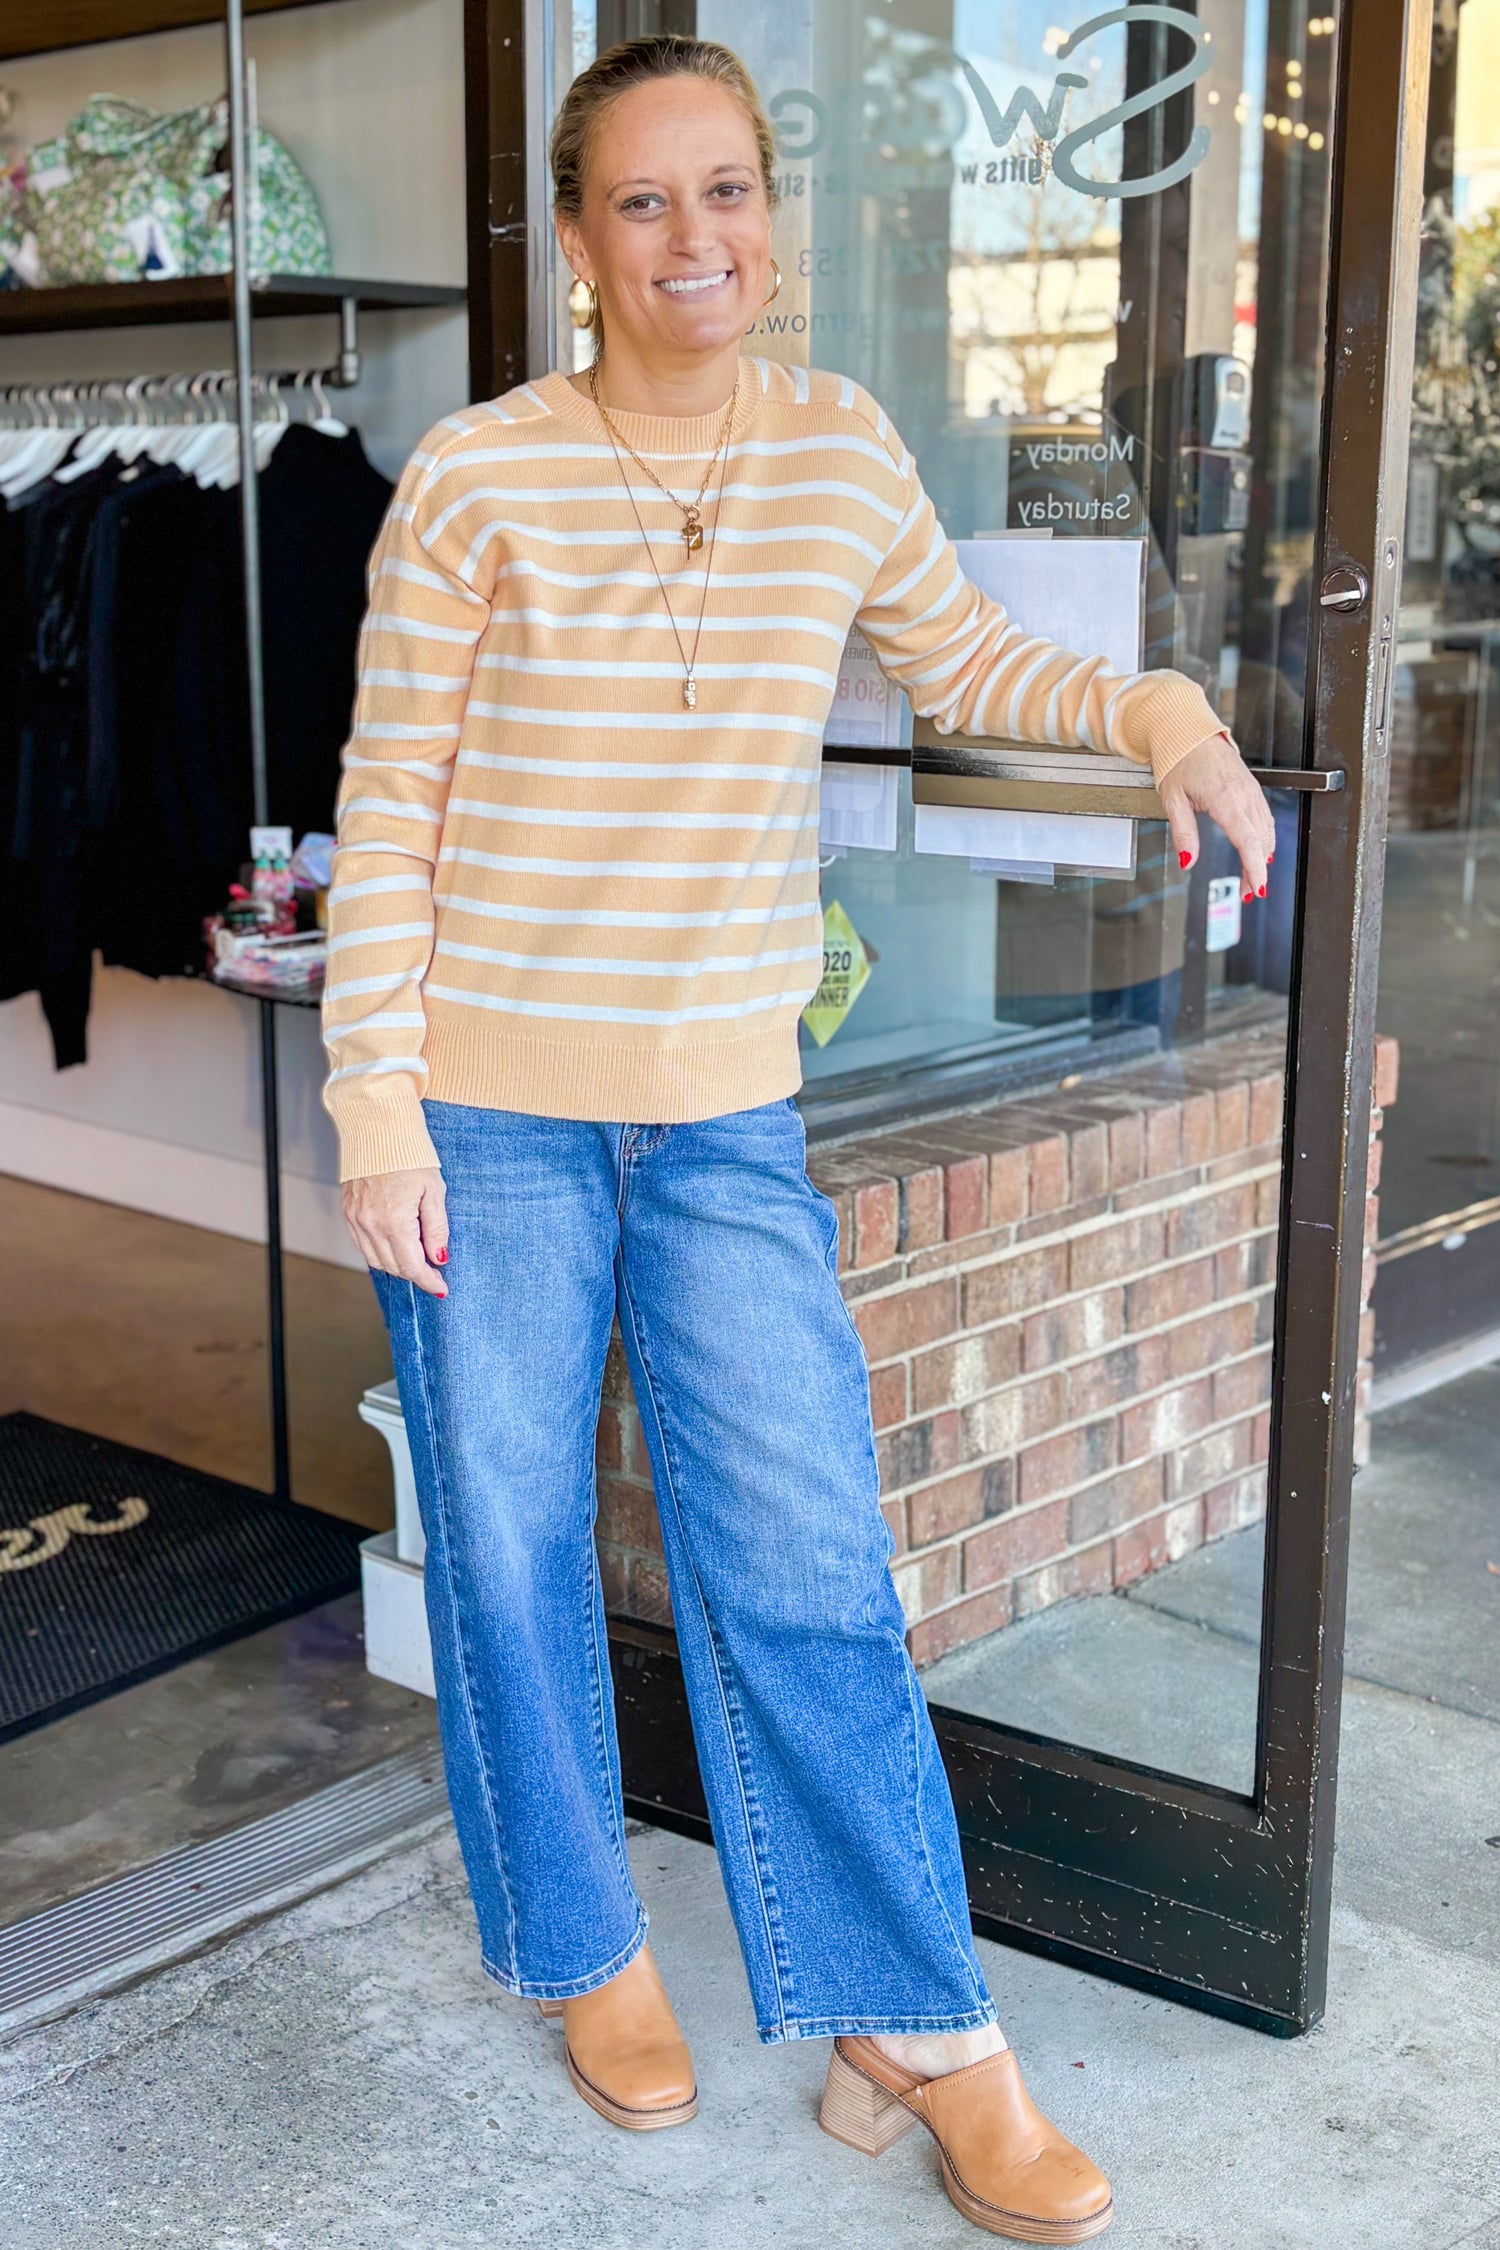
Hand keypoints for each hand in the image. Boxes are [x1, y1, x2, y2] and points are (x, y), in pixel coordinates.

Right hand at [342, 1166, 448, 1295]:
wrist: (378, 1130)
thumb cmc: (411, 1156)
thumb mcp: (434, 1192)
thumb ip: (436, 1229)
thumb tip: (439, 1258)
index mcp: (394, 1221)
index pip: (411, 1266)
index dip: (428, 1281)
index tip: (441, 1288)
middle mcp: (370, 1225)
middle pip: (393, 1267)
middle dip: (415, 1273)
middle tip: (433, 1270)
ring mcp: (356, 1219)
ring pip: (375, 1260)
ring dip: (397, 1264)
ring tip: (415, 1256)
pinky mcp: (348, 1212)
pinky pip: (362, 1245)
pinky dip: (379, 1251)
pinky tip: (395, 1244)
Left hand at [1157, 733, 1276, 899]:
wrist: (1189, 731)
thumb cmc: (1178, 760)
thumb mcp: (1172, 800)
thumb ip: (1183, 834)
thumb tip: (1187, 862)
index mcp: (1225, 798)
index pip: (1248, 841)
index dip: (1255, 868)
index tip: (1256, 888)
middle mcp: (1244, 795)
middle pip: (1260, 841)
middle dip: (1256, 870)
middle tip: (1246, 893)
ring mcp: (1251, 791)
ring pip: (1266, 831)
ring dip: (1261, 857)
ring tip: (1250, 880)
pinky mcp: (1252, 789)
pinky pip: (1264, 818)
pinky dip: (1264, 839)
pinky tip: (1259, 852)